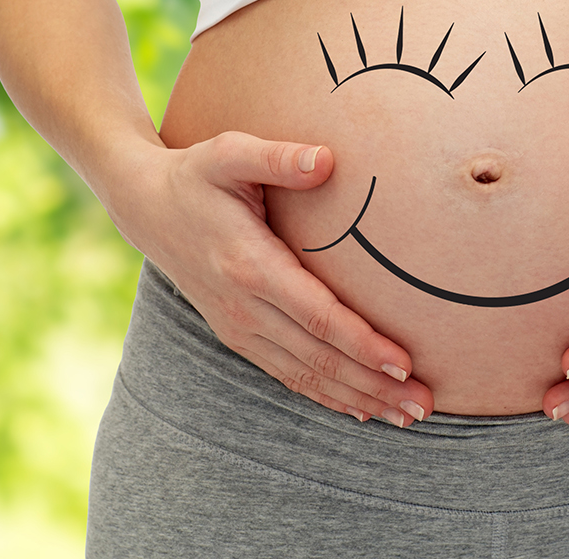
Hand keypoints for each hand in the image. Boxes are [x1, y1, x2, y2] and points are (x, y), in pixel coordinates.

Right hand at [109, 131, 434, 426]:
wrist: (144, 205)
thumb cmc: (196, 174)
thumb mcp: (229, 153)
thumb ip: (277, 157)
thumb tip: (326, 160)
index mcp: (249, 266)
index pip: (316, 316)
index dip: (362, 344)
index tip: (404, 363)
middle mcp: (243, 306)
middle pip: (318, 358)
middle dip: (374, 385)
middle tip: (424, 405)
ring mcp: (237, 326)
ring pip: (305, 375)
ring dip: (357, 399)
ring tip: (406, 416)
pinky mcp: (235, 334)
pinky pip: (286, 374)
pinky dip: (325, 395)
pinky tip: (360, 409)